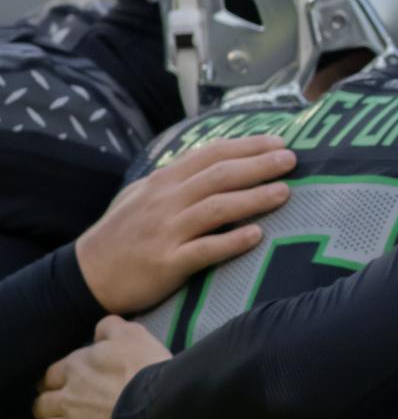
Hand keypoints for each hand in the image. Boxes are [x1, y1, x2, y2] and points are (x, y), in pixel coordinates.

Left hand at [35, 317, 170, 418]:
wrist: (160, 409)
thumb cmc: (147, 369)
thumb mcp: (134, 335)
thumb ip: (112, 328)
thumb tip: (102, 328)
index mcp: (76, 369)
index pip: (52, 374)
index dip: (58, 377)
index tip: (67, 381)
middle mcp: (68, 399)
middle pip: (42, 405)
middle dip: (48, 406)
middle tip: (63, 407)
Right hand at [76, 135, 293, 313]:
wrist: (85, 275)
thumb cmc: (120, 234)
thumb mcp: (140, 195)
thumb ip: (174, 179)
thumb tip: (212, 162)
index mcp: (163, 182)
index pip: (210, 155)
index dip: (246, 146)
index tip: (278, 142)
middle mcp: (166, 202)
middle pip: (219, 177)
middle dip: (258, 165)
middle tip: (291, 160)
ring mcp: (166, 232)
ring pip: (217, 209)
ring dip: (254, 199)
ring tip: (285, 192)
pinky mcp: (167, 263)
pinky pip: (205, 250)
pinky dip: (232, 242)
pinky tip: (257, 236)